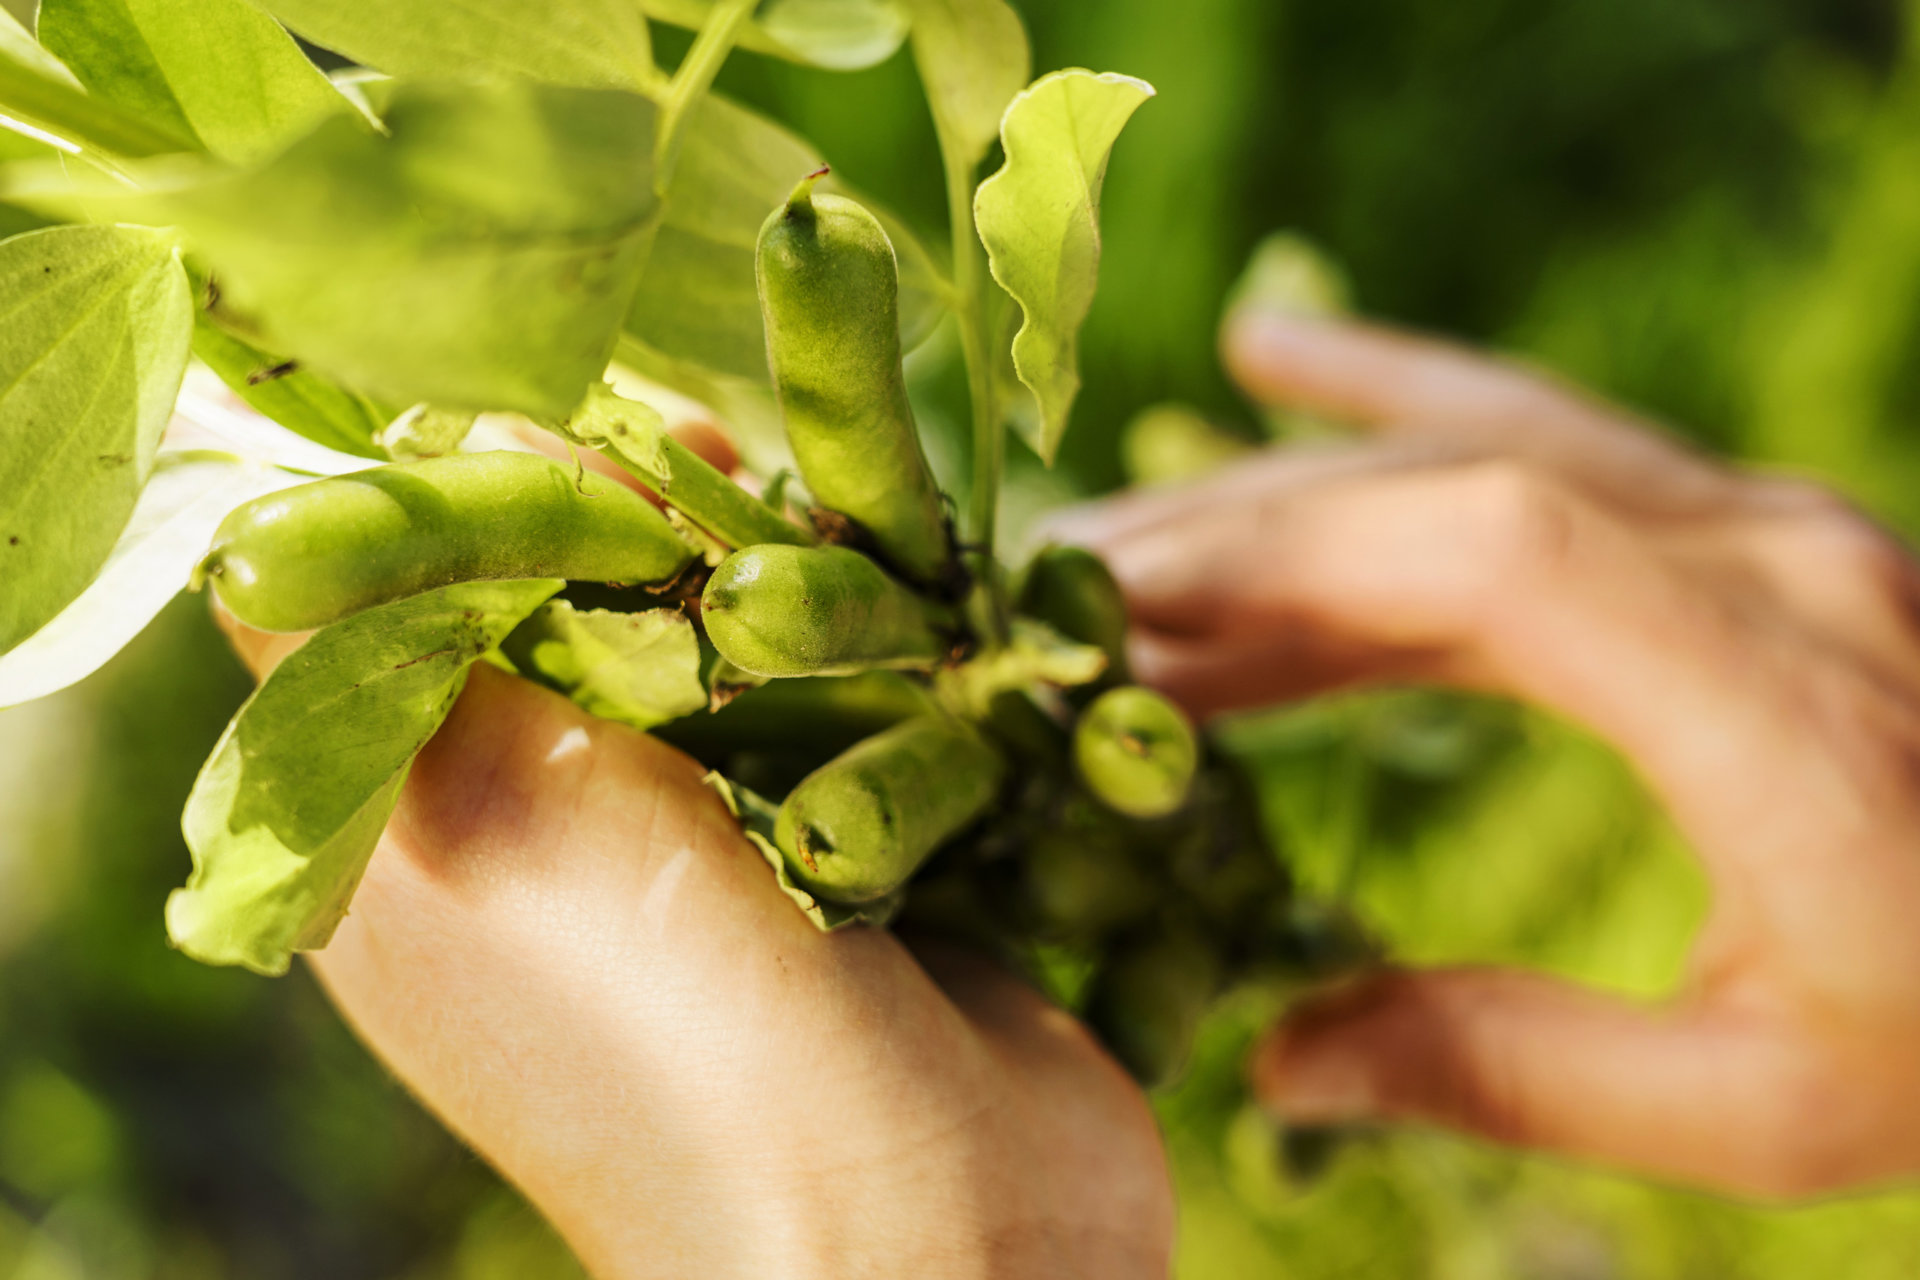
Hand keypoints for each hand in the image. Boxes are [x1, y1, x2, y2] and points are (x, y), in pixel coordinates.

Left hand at [219, 425, 1173, 1278]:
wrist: (928, 1240)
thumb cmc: (673, 1031)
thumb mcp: (482, 810)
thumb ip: (400, 625)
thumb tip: (372, 458)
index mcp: (428, 854)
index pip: (403, 626)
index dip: (462, 506)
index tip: (545, 418)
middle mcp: (566, 862)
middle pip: (583, 627)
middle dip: (643, 522)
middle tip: (704, 439)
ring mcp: (729, 878)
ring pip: (738, 665)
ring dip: (783, 574)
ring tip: (815, 485)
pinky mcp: (866, 886)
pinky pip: (864, 729)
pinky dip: (891, 657)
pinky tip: (928, 580)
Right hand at [1051, 307, 1919, 1199]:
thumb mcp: (1769, 1110)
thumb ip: (1510, 1071)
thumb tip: (1273, 1065)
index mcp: (1778, 691)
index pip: (1490, 551)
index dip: (1282, 564)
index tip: (1116, 621)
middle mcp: (1767, 554)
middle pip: (1446, 490)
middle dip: (1233, 540)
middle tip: (1058, 606)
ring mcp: (1758, 521)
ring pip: (1469, 460)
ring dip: (1279, 502)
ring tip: (1111, 558)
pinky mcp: (1737, 526)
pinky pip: (1534, 435)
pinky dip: (1393, 398)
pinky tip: (1272, 357)